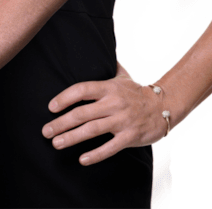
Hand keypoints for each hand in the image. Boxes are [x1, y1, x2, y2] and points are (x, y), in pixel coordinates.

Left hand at [44, 75, 169, 164]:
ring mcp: (122, 120)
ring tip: (56, 143)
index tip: (50, 107)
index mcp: (109, 88)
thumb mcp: (123, 77)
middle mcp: (114, 103)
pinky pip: (111, 147)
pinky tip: (82, 159)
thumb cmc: (138, 92)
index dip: (64, 98)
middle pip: (82, 113)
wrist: (166, 106)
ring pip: (92, 130)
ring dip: (71, 138)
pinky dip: (96, 154)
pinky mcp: (130, 136)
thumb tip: (99, 50)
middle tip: (45, 131)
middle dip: (60, 123)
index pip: (81, 90)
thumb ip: (108, 67)